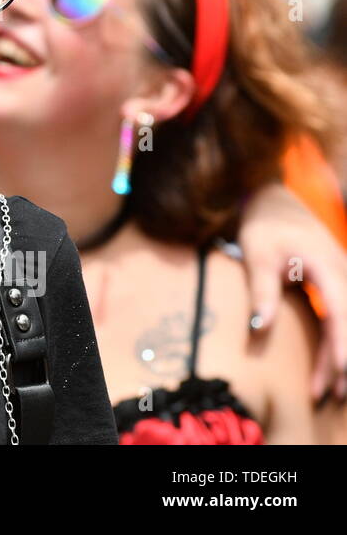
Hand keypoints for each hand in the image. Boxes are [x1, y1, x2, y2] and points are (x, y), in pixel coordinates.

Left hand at [237, 182, 346, 400]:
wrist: (274, 201)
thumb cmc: (264, 225)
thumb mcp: (257, 255)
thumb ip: (262, 290)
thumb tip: (261, 327)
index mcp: (328, 266)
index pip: (342, 311)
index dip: (342, 344)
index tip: (339, 371)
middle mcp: (344, 273)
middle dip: (343, 361)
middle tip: (331, 394)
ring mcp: (344, 278)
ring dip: (340, 356)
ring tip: (328, 389)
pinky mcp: (338, 285)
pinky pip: (342, 318)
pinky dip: (337, 342)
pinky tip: (329, 365)